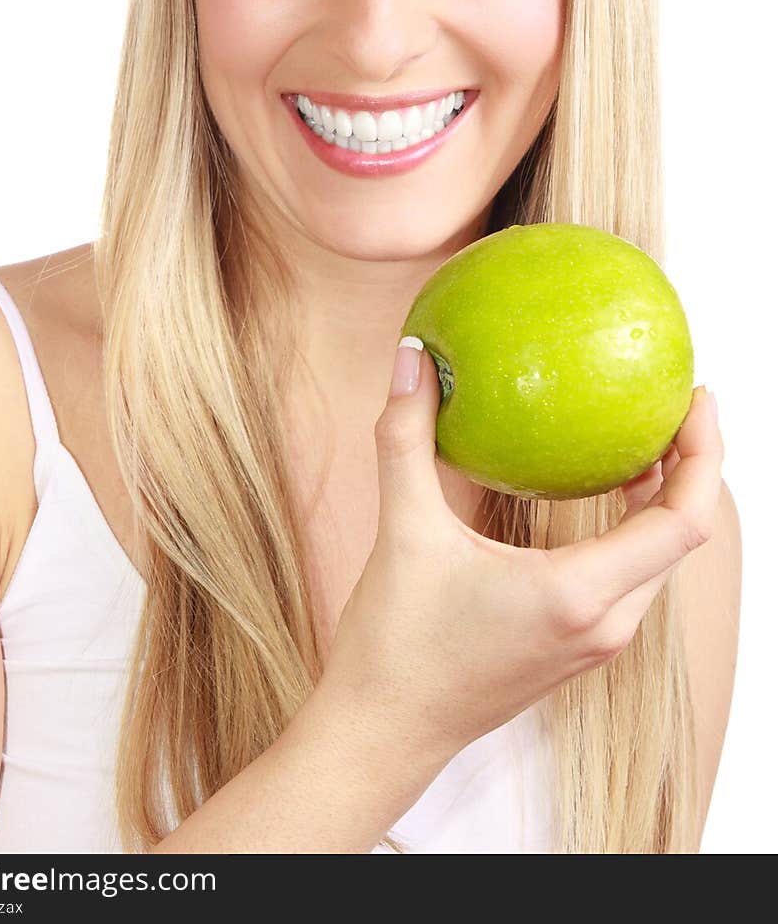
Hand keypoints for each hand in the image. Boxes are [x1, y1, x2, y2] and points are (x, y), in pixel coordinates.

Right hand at [319, 342, 722, 762]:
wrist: (385, 732)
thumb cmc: (396, 646)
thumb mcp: (403, 530)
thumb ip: (406, 436)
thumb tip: (411, 355)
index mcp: (576, 594)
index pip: (682, 522)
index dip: (702, 454)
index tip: (694, 399)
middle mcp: (603, 623)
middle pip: (683, 537)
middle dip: (690, 466)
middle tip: (669, 402)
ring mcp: (595, 642)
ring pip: (659, 560)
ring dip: (664, 498)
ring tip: (642, 436)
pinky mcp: (578, 647)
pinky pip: (632, 578)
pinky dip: (636, 528)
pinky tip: (600, 490)